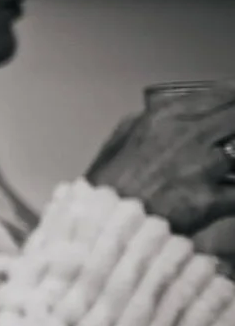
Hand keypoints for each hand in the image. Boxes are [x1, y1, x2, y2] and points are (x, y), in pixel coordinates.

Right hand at [87, 85, 234, 236]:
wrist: (103, 230)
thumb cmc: (107, 189)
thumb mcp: (116, 142)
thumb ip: (142, 122)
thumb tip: (160, 113)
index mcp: (164, 118)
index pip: (219, 95)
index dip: (232, 99)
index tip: (234, 103)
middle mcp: (187, 136)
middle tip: (231, 134)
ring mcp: (202, 167)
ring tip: (225, 163)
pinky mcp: (211, 199)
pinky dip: (234, 190)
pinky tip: (227, 192)